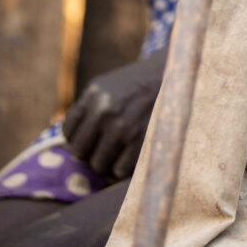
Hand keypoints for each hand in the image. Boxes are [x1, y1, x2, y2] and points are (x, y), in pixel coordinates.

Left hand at [62, 48, 166, 178]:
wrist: (178, 76)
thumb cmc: (140, 85)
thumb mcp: (109, 86)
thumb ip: (88, 109)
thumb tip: (70, 144)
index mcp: (94, 93)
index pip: (69, 132)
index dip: (80, 138)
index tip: (93, 137)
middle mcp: (105, 109)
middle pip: (80, 152)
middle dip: (92, 152)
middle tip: (107, 146)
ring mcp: (122, 127)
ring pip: (98, 165)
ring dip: (109, 161)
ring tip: (122, 148)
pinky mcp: (140, 142)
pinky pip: (118, 171)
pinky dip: (125, 166)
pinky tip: (134, 151)